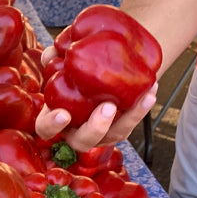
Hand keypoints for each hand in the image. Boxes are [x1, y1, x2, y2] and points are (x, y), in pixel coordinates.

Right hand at [34, 46, 158, 151]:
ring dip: (128, 119)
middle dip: (94, 128)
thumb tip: (52, 55)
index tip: (63, 114)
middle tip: (108, 107)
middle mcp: (75, 130)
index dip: (51, 125)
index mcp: (54, 117)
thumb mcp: (66, 57)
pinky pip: (130, 124)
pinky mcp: (119, 127)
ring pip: (112, 136)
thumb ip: (55, 56)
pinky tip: (151, 91)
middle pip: (81, 141)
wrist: (104, 65)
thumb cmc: (77, 64)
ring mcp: (99, 132)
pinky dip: (141, 109)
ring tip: (143, 97)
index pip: (45, 128)